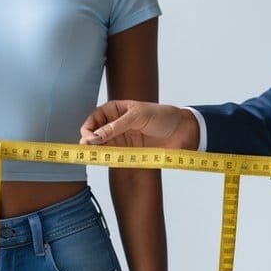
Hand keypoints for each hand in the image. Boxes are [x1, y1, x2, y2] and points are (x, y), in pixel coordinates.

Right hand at [80, 100, 199, 148]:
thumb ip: (115, 127)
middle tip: (88, 150)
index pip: (94, 119)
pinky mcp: (129, 153)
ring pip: (102, 147)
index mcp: (115, 110)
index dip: (88, 129)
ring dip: (97, 152)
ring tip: (95, 156)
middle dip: (89, 142)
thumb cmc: (162, 116)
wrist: (182, 131)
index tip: (88, 139)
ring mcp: (122, 140)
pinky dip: (109, 159)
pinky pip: (114, 157)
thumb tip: (94, 137)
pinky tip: (106, 160)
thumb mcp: (137, 116)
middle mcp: (115, 125)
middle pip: (94, 135)